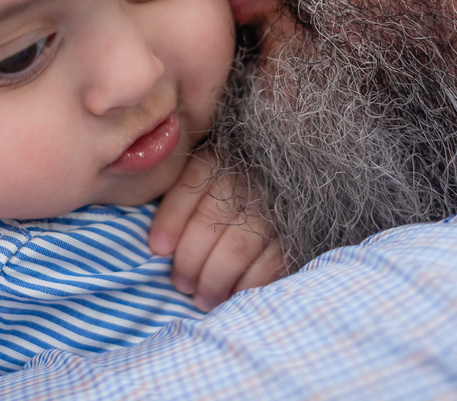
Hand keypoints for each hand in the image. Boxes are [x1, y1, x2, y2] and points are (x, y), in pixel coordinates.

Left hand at [149, 149, 282, 311]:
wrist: (299, 180)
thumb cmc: (235, 185)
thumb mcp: (210, 171)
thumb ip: (186, 195)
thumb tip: (159, 244)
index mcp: (222, 156)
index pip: (192, 184)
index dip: (172, 219)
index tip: (158, 249)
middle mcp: (250, 177)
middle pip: (212, 220)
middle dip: (191, 258)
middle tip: (181, 284)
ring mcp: (275, 205)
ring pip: (238, 247)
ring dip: (215, 278)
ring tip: (202, 299)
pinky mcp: (295, 232)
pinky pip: (271, 263)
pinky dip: (249, 284)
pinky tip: (233, 295)